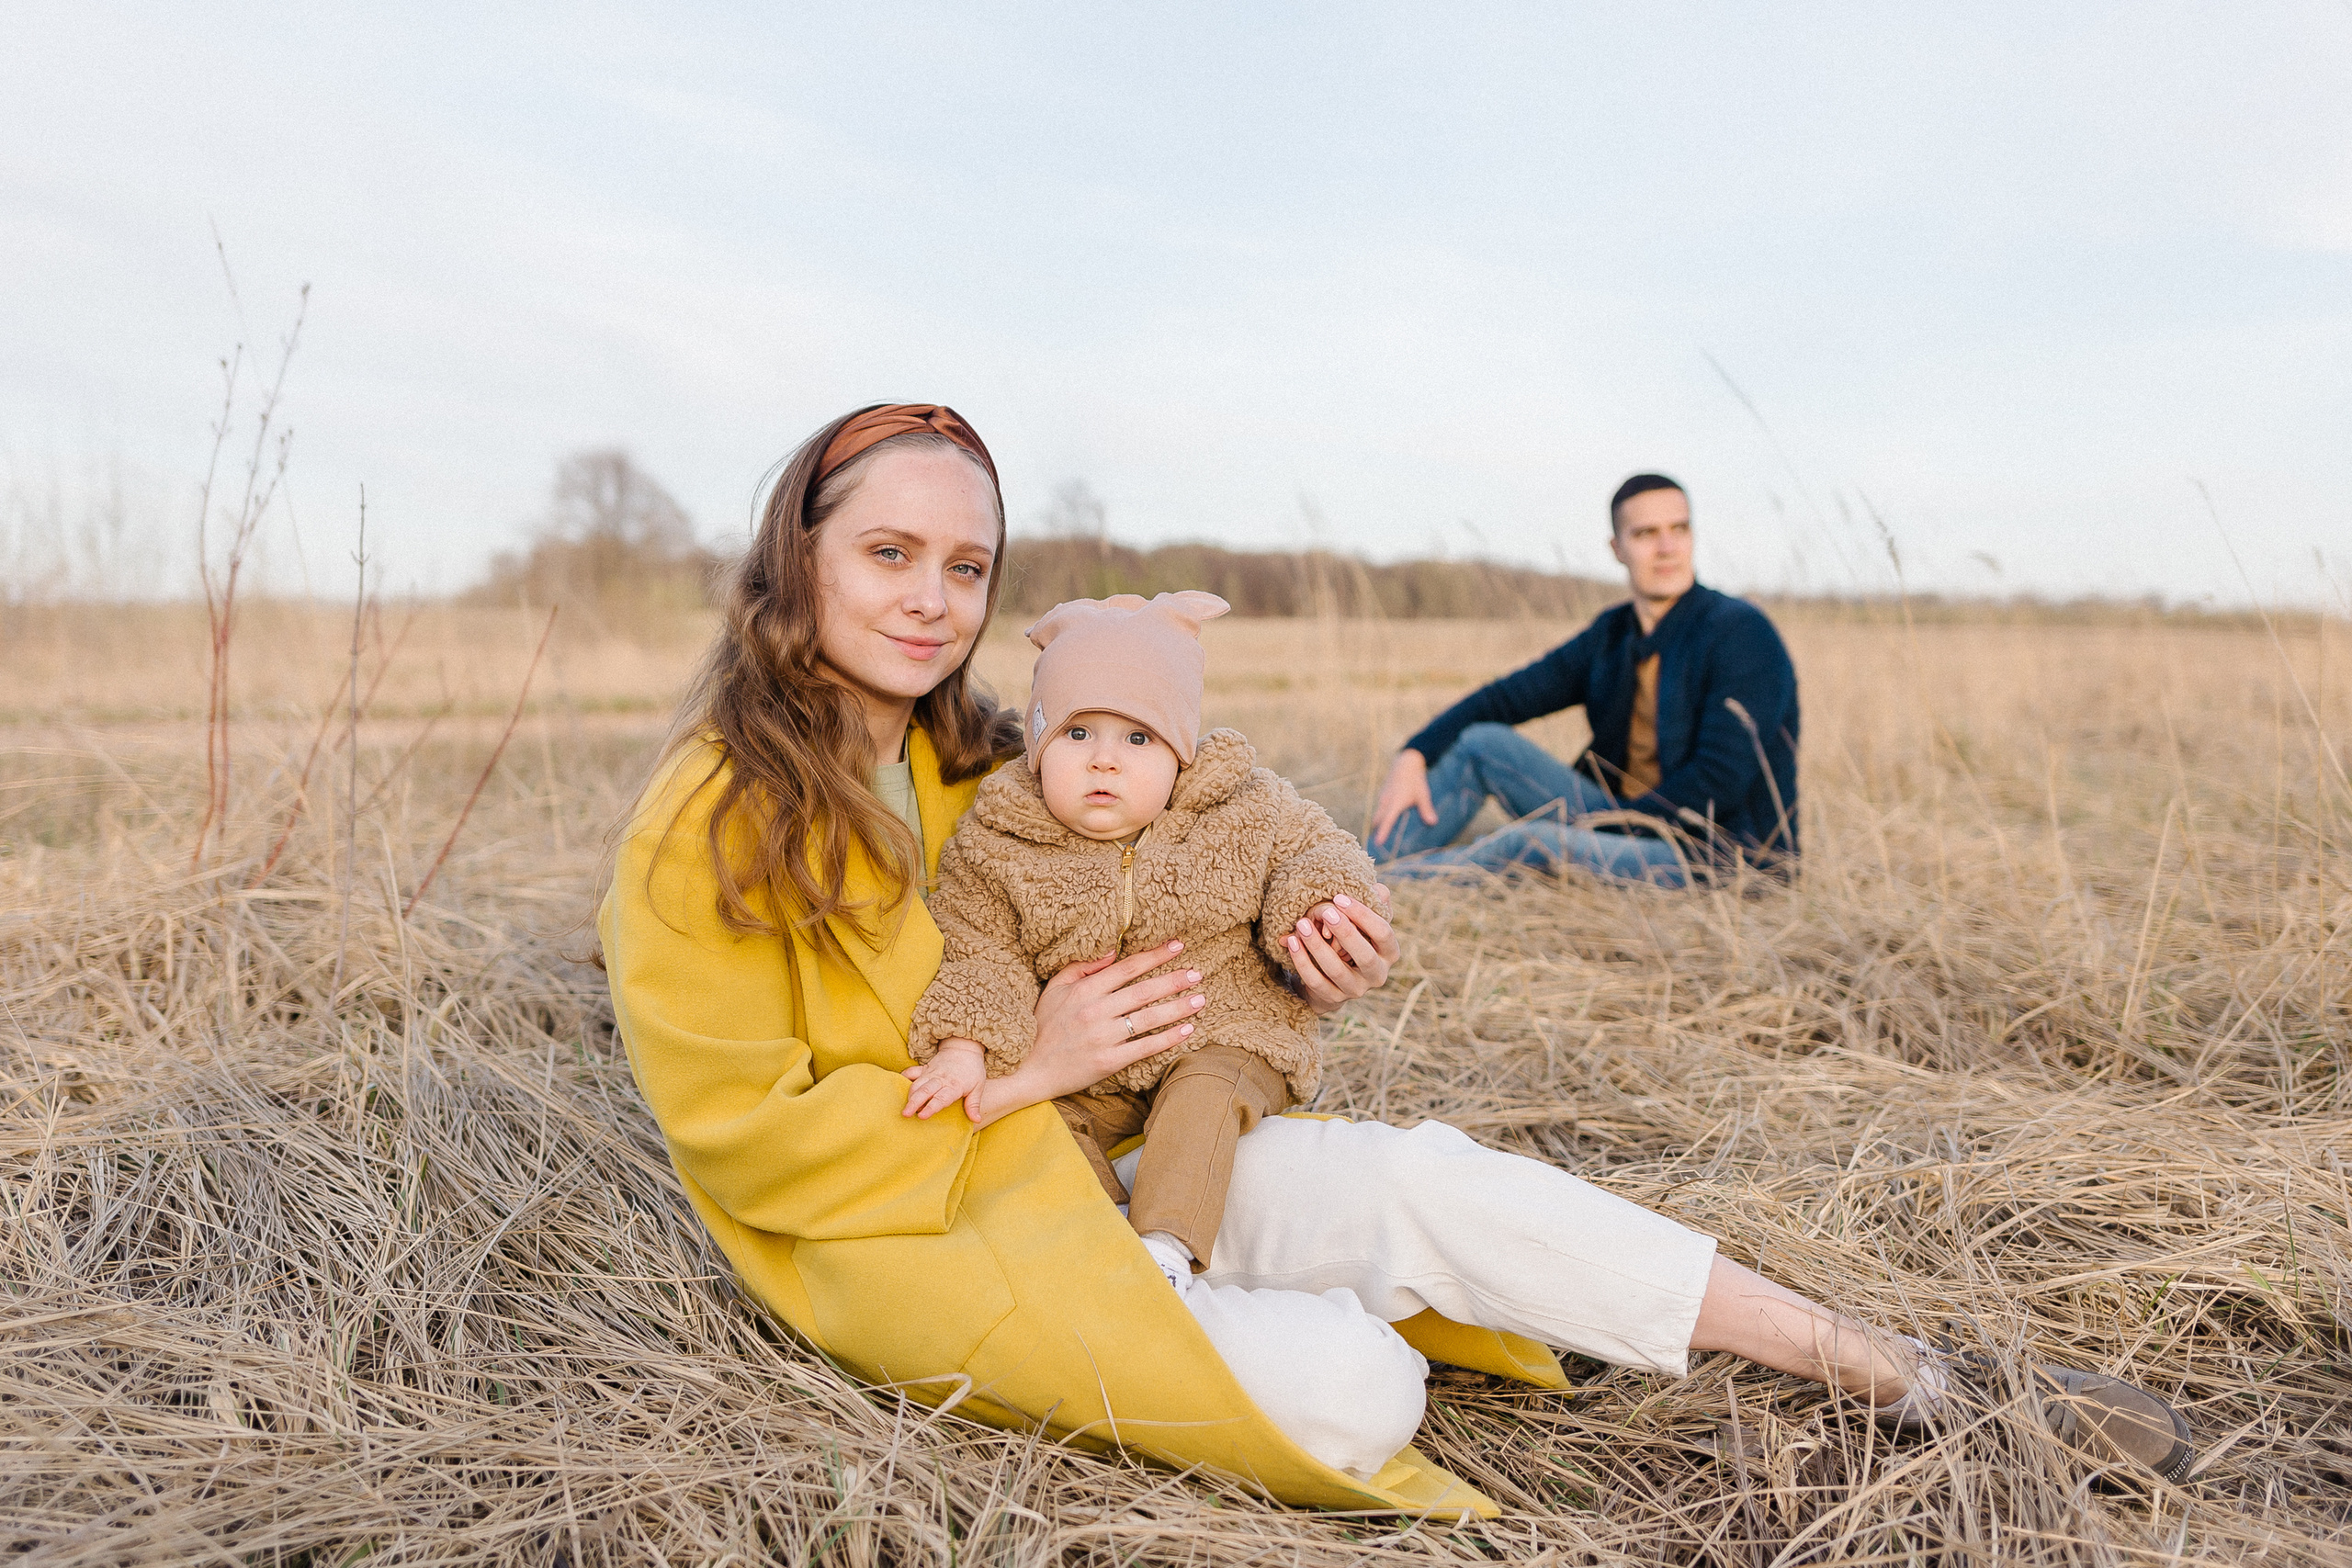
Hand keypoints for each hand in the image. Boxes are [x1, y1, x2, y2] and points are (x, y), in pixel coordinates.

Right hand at [901, 1041, 986, 1118]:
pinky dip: (903, 1078)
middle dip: (914, 1103)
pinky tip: (896, 1087)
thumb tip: (976, 1120)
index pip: (941, 1098)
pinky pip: (912, 1072)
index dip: (931, 1107)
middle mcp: (940, 1079)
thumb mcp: (978, 1086)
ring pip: (917, 1083)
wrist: (964, 1048)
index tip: (922, 1116)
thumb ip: (974, 1104)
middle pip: (925, 1091)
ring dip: (909, 1095)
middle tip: (905, 1114)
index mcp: (954, 1085)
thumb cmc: (972, 1070)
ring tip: (903, 1107)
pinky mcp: (924, 1068)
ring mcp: (931, 1073)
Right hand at [964, 942, 1206, 1127]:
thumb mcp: (1053, 989)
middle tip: (1198, 973)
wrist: (1027, 1070)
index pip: (1126, 968)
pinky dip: (1168, 1038)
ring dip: (1177, 1008)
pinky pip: (1144, 1048)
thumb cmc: (1040, 1026)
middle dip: (1173, 980)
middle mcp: (1094, 1011)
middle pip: (1142, 991)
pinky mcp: (1108, 1062)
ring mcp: (1102, 1038)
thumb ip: (1081, 967)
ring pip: (1147, 1018)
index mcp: (1083, 990)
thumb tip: (1112, 951)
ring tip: (1200, 999)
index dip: (1154, 956)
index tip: (1177, 946)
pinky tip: (1187, 1030)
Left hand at [1285, 888, 1397, 1012]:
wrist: (1333, 976)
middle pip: (1365, 956)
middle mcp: (1377, 975)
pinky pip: (1316, 981)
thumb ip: (1373, 902)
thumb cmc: (1351, 938)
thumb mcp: (1363, 920)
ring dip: (1318, 946)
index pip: (1383, 934)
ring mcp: (1356, 990)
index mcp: (1390, 953)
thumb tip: (1379, 890)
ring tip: (1301, 924)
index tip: (1339, 898)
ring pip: (1337, 970)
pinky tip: (1292, 942)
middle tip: (1326, 912)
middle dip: (1345, 932)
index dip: (1364, 915)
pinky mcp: (1333, 999)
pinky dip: (1303, 961)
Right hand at [1369, 750, 1434, 849]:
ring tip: (1377, 837)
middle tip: (1375, 847)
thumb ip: (1426, 809)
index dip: (1382, 832)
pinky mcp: (1382, 795)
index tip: (1377, 843)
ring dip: (1377, 825)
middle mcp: (1386, 801)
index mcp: (1395, 802)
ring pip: (1377, 815)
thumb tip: (1432, 823)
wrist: (1405, 763)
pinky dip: (1379, 817)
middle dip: (1376, 832)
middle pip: (1378, 820)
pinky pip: (1379, 809)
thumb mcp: (1423, 794)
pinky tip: (1382, 823)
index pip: (1387, 820)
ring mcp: (1382, 797)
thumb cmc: (1415, 780)